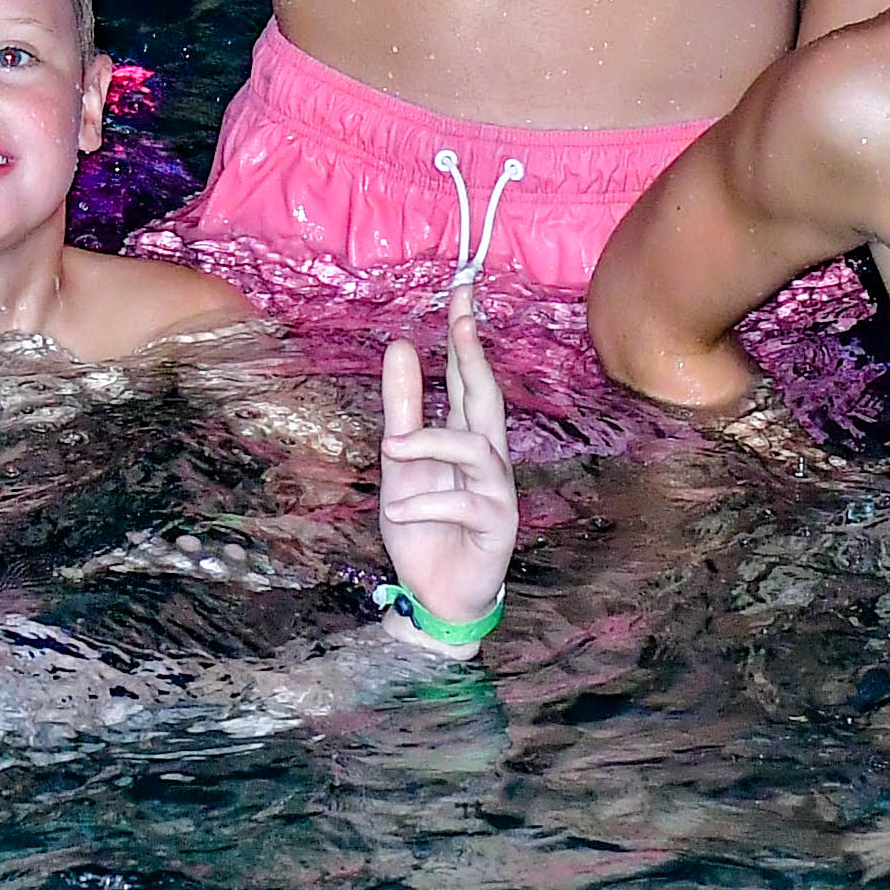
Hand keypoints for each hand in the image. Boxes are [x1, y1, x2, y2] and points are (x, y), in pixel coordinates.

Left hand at [373, 287, 516, 650]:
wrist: (435, 597)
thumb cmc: (423, 527)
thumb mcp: (400, 464)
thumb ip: (402, 409)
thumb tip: (401, 346)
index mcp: (464, 438)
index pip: (468, 377)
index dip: (465, 335)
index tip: (461, 291)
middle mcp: (487, 458)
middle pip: (486, 397)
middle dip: (475, 355)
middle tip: (462, 316)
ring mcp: (496, 491)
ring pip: (476, 448)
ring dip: (430, 443)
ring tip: (392, 449)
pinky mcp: (496, 526)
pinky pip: (463, 503)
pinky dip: (426, 503)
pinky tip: (397, 510)